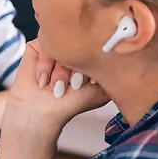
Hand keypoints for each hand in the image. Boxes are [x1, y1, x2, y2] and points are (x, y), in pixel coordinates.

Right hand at [1, 41, 109, 158]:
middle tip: (72, 86)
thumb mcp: (101, 90)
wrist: (42, 112)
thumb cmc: (70, 104)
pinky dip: (44, 67)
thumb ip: (113, 73)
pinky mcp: (38, 46)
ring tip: (56, 88)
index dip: (92, 67)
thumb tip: (120, 53)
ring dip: (59, 72)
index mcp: (92, 56)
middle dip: (74, 70)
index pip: (98, 49)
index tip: (87, 84)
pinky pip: (44, 47)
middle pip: (81, 47)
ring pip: (62, 48)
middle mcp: (75, 49)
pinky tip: (42, 82)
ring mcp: (56, 46)